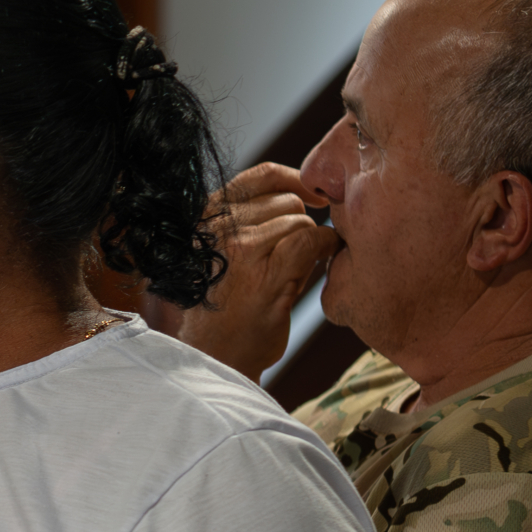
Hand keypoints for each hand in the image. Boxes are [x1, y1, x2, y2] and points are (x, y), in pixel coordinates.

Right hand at [177, 163, 341, 379]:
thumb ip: (248, 221)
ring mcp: (240, 248)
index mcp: (205, 216)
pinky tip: (324, 260)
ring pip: (300, 221)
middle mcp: (217, 227)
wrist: (214, 355)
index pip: (260, 175)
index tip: (315, 196)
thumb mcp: (222, 252)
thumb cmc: (222, 305)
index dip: (295, 179)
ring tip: (301, 266)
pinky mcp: (265, 272)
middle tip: (301, 250)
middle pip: (286, 199)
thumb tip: (300, 192)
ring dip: (311, 240)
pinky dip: (326, 247)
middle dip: (301, 221)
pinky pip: (311, 240)